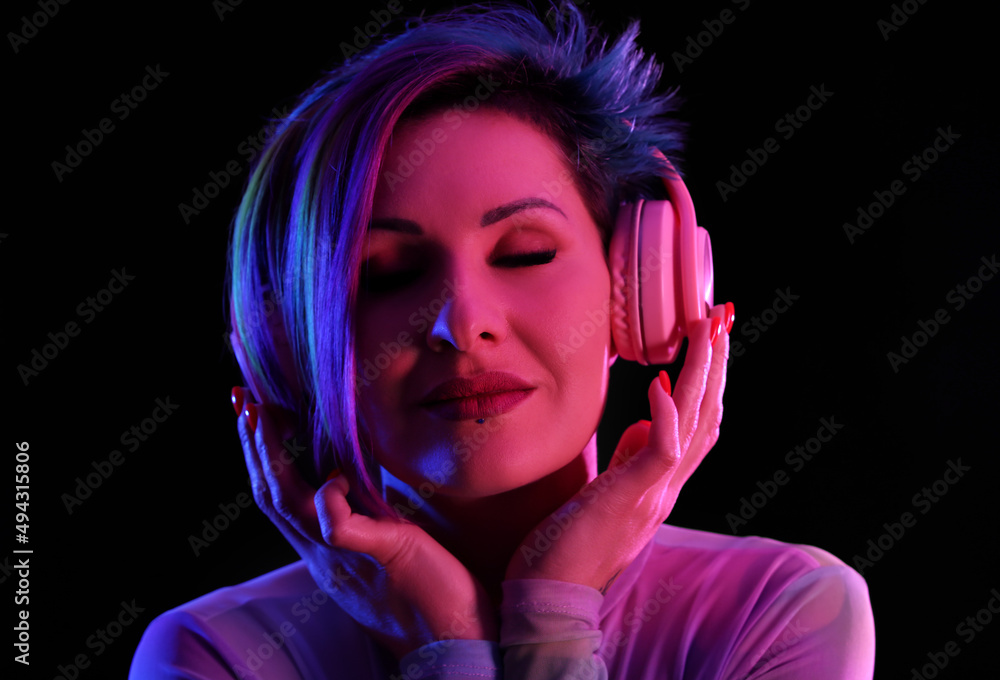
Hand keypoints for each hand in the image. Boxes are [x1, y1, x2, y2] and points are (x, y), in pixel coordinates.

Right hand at [232, 388, 497, 659]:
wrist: (457, 642)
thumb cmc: (430, 590)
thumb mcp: (385, 542)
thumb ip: (364, 511)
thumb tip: (351, 467)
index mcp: (323, 553)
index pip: (277, 499)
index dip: (258, 456)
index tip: (249, 412)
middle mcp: (324, 559)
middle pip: (271, 497)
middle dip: (253, 445)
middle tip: (242, 400)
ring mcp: (346, 561)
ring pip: (289, 507)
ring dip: (272, 458)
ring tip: (263, 414)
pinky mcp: (381, 558)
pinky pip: (338, 530)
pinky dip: (329, 499)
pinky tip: (333, 476)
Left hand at [506, 304, 731, 590]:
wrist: (549, 596)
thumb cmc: (568, 545)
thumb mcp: (606, 493)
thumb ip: (630, 460)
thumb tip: (645, 421)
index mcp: (660, 485)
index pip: (698, 424)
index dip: (710, 380)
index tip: (710, 337)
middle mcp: (666, 488)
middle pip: (708, 416)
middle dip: (717, 363)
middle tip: (724, 316)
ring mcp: (653, 495)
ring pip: (696, 425)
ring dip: (704, 374)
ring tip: (709, 329)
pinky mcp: (630, 500)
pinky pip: (662, 453)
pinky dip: (667, 414)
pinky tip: (662, 379)